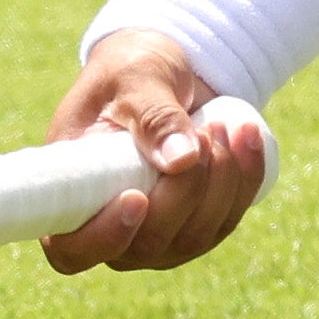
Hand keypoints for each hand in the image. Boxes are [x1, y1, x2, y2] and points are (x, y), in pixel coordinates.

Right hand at [37, 31, 271, 272]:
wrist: (169, 68)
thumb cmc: (134, 69)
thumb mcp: (136, 77)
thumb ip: (152, 115)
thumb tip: (181, 162)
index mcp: (71, 195)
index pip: (73, 250)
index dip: (104, 238)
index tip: (136, 198)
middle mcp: (110, 225)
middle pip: (149, 245)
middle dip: (184, 193)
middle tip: (200, 132)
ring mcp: (156, 232)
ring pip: (194, 239)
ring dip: (220, 184)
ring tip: (220, 125)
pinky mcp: (197, 222)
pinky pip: (227, 220)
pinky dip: (245, 180)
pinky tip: (247, 136)